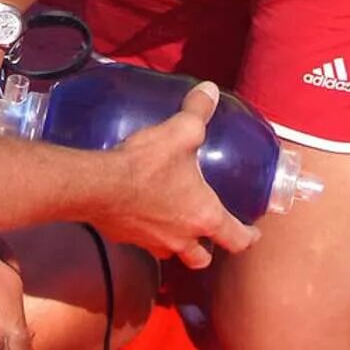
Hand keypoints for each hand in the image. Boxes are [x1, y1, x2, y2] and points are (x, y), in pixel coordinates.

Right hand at [93, 82, 259, 268]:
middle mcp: (181, 237)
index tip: (252, 233)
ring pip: (173, 254)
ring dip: (177, 244)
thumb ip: (198, 112)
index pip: (236, 239)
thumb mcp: (180, 132)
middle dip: (208, 248)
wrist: (98, 186)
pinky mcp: (127, 239)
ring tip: (174, 224)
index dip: (248, 237)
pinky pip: (144, 244)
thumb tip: (209, 91)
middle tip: (208, 231)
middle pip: (202, 258)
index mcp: (204, 216)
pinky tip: (141, 213)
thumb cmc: (145, 166)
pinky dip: (148, 234)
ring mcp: (153, 242)